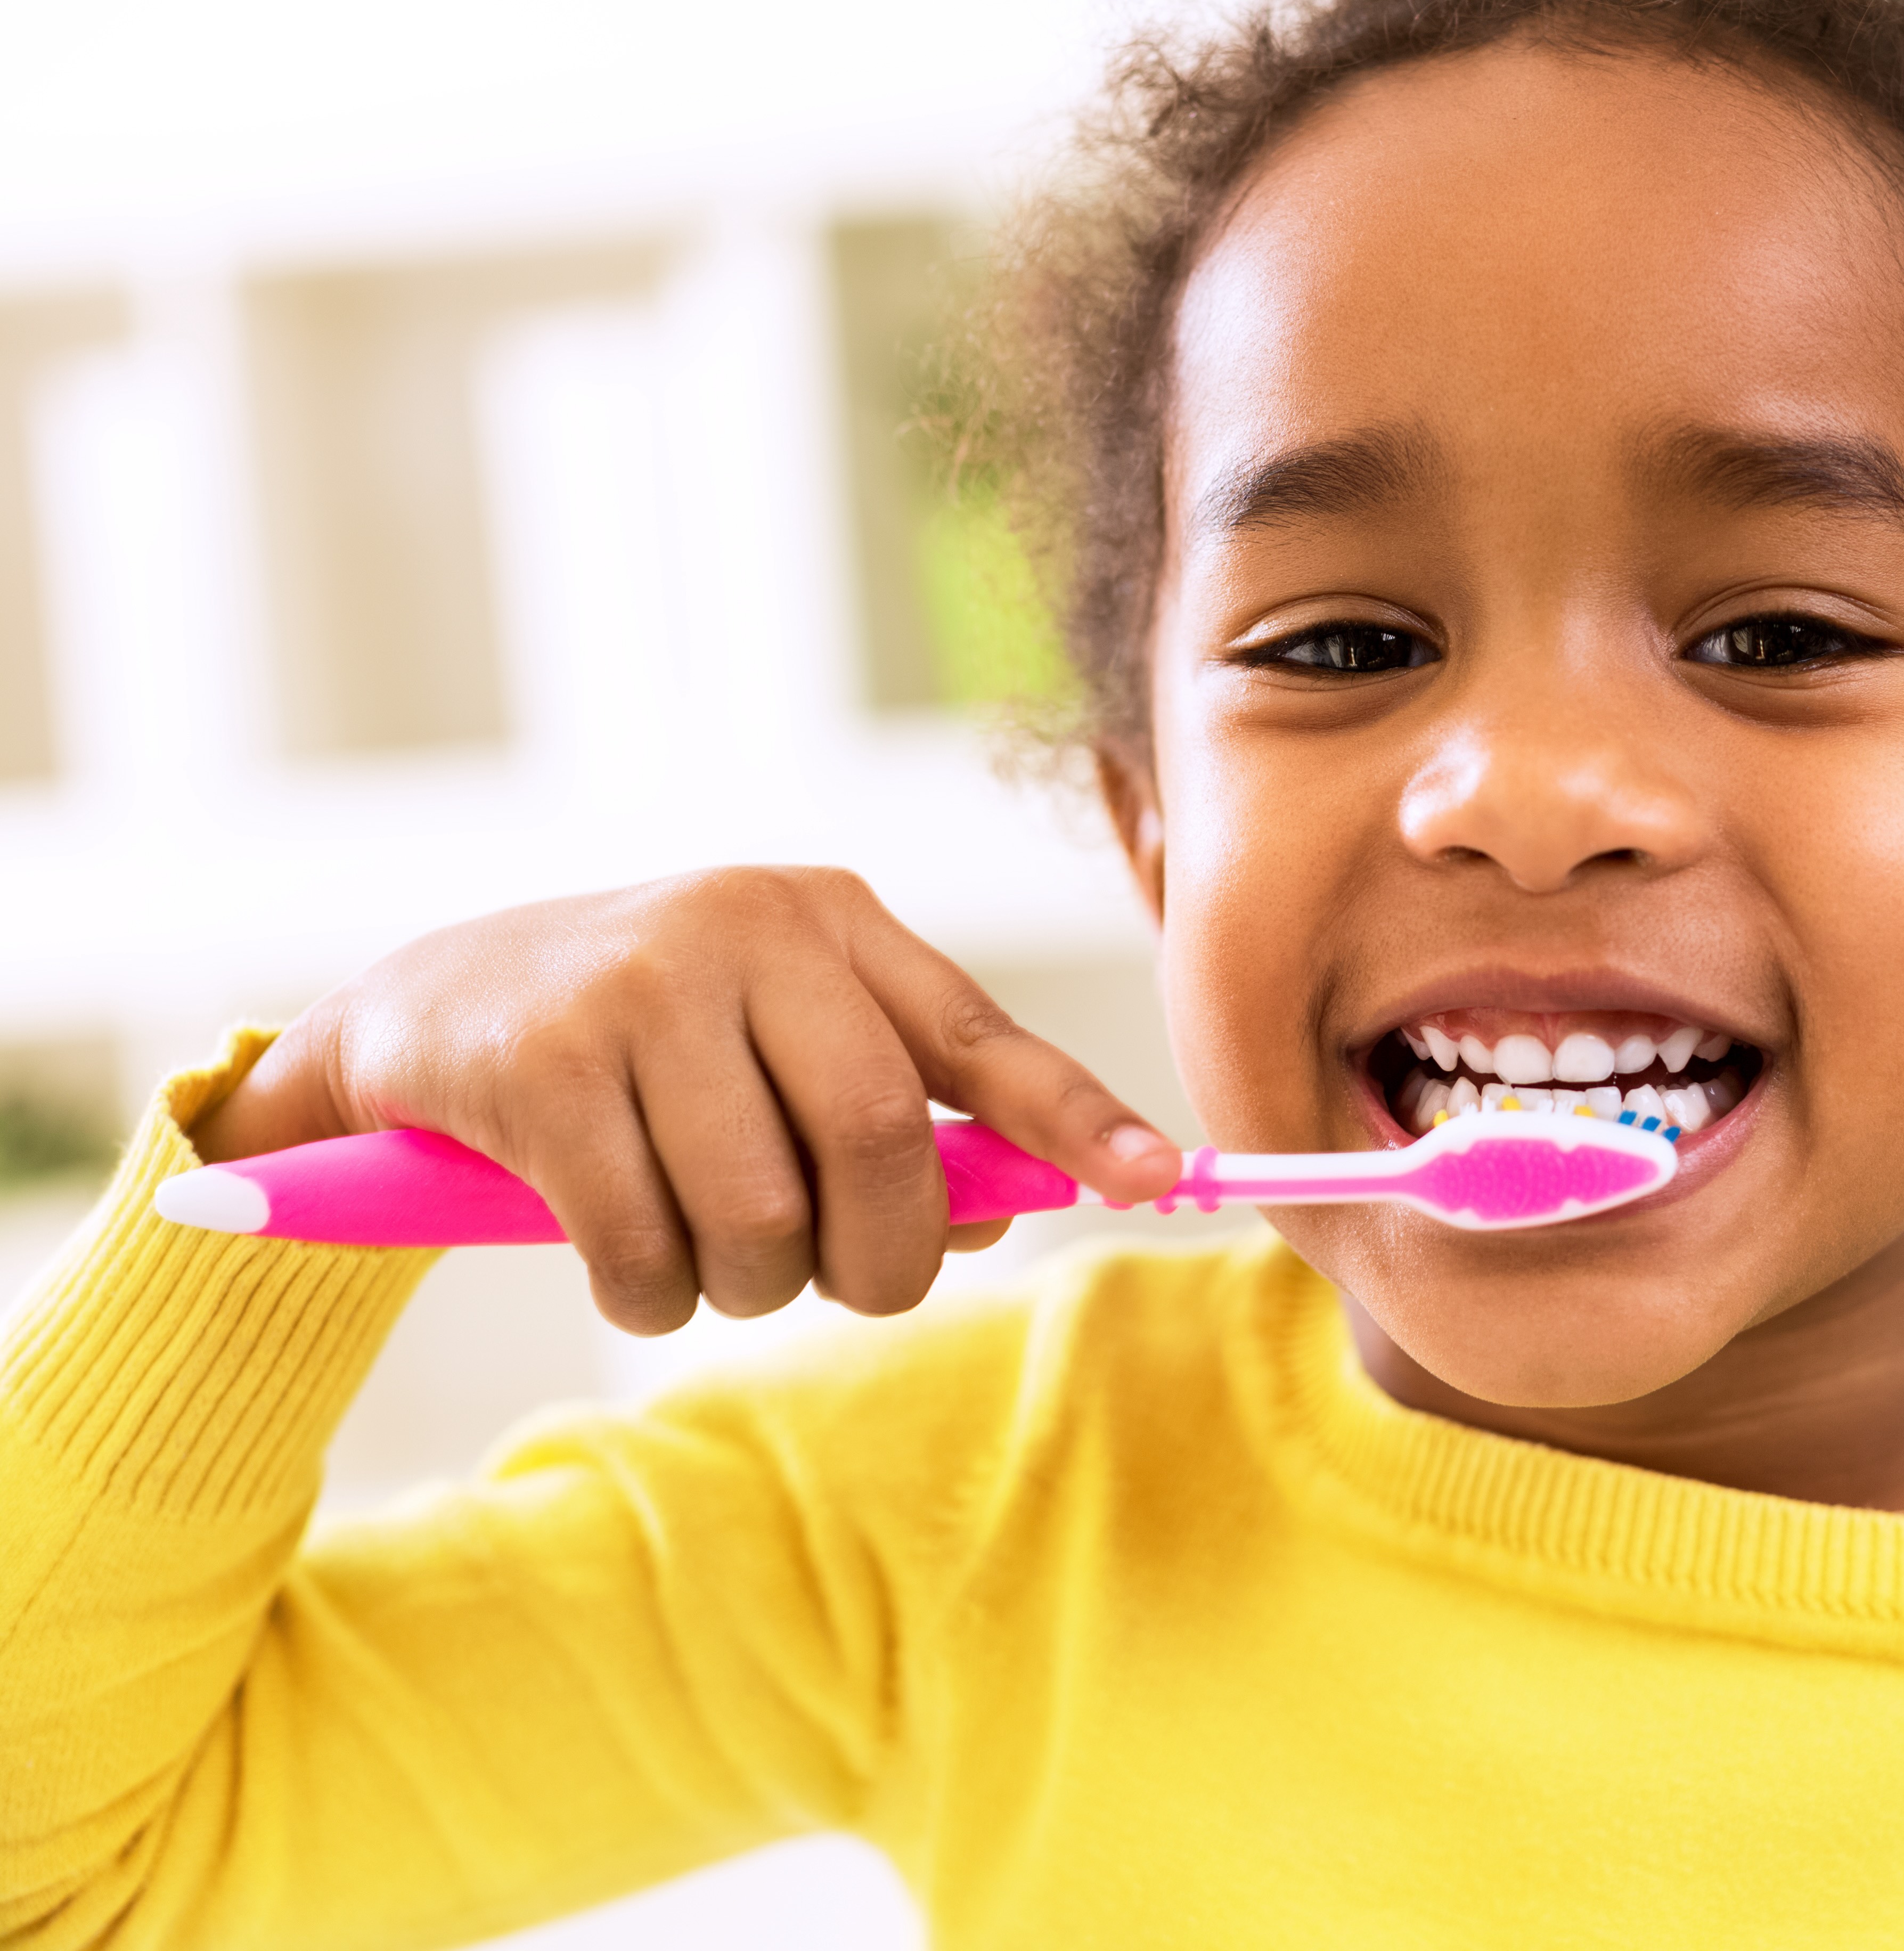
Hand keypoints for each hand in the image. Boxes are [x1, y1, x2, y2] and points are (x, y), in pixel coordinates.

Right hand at [188, 868, 1181, 1332]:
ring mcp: (640, 988)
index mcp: (835, 923)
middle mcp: (750, 931)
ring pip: (761, 1213)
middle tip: (845, 1285)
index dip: (1078, 1120)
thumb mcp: (781, 1042)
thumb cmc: (650, 1044)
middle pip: (881, 1143)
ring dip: (745, 1285)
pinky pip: (643, 1245)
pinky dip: (649, 1292)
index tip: (1161, 1181)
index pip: (986, 1036)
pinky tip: (623, 1256)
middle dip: (879, 1256)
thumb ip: (902, 1117)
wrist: (430, 1009)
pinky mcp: (543, 1065)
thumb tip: (1009, 1212)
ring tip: (705, 1257)